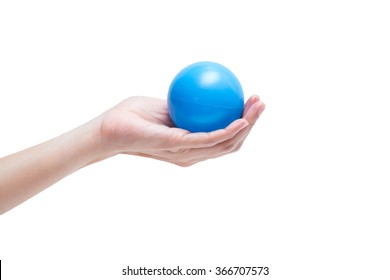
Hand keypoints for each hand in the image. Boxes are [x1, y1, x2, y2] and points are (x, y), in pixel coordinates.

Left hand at [99, 95, 264, 165]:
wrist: (109, 128)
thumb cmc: (133, 117)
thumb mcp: (164, 107)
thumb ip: (184, 106)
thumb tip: (202, 91)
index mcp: (191, 145)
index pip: (223, 138)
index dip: (242, 124)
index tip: (251, 103)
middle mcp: (193, 153)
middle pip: (231, 144)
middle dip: (251, 124)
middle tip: (261, 103)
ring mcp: (187, 153)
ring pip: (226, 144)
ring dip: (246, 126)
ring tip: (258, 107)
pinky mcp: (178, 147)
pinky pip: (209, 140)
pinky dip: (228, 131)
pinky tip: (240, 118)